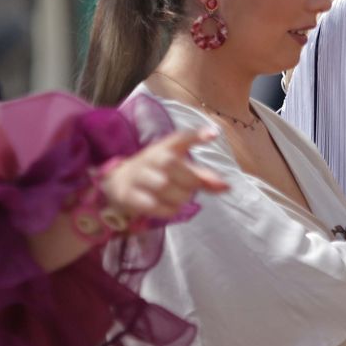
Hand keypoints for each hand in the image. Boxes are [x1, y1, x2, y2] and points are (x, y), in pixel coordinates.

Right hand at [100, 128, 228, 219]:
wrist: (118, 183)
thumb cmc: (157, 174)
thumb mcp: (178, 169)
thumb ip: (202, 177)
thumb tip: (227, 186)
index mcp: (164, 147)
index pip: (180, 137)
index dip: (196, 135)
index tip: (214, 135)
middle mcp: (150, 157)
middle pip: (172, 164)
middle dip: (189, 181)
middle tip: (192, 189)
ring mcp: (137, 175)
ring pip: (163, 185)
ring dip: (179, 197)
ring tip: (180, 199)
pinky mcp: (128, 194)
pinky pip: (152, 204)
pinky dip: (167, 209)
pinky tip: (170, 208)